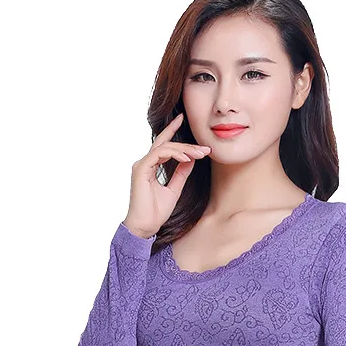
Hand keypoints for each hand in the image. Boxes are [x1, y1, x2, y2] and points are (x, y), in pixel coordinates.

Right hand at [124, 113, 211, 237]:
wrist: (146, 226)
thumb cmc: (156, 212)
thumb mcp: (174, 189)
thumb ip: (181, 174)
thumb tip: (190, 160)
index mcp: (150, 166)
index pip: (162, 145)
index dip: (171, 130)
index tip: (183, 120)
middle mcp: (144, 163)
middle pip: (165, 144)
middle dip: (186, 143)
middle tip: (204, 148)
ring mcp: (141, 165)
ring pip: (164, 147)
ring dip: (184, 149)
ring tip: (199, 154)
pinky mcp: (141, 169)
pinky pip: (159, 153)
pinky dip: (174, 154)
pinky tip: (187, 158)